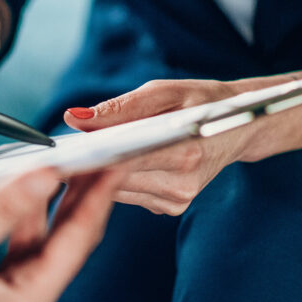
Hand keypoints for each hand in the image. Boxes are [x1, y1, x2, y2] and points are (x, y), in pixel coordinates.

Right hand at [0, 168, 125, 301]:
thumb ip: (1, 210)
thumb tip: (46, 175)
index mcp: (27, 301)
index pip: (78, 238)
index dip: (99, 194)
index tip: (117, 158)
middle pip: (56, 240)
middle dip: (71, 195)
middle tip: (88, 154)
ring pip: (20, 243)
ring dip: (23, 203)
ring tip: (32, 162)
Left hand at [63, 58, 301, 214]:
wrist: (241, 126)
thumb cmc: (204, 101)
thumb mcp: (165, 92)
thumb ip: (119, 108)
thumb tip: (74, 118)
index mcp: (184, 152)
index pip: (122, 161)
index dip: (87, 157)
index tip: (60, 149)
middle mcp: (182, 184)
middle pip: (115, 180)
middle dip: (88, 164)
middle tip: (63, 148)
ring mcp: (177, 201)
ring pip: (117, 191)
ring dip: (98, 174)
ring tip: (85, 152)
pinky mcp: (171, 208)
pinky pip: (129, 195)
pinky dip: (116, 180)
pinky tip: (114, 164)